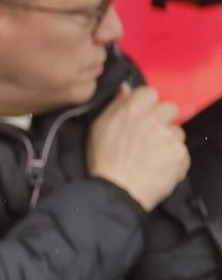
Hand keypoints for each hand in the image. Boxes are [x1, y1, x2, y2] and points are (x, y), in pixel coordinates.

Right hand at [89, 83, 188, 210]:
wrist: (116, 191)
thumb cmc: (103, 160)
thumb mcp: (98, 128)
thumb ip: (114, 105)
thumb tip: (125, 88)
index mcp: (132, 110)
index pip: (150, 92)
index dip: (146, 104)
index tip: (140, 116)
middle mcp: (154, 119)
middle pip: (170, 108)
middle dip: (162, 119)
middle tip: (149, 136)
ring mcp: (170, 136)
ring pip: (177, 131)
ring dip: (168, 140)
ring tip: (152, 156)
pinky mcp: (181, 153)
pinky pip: (181, 151)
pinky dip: (172, 159)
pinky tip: (158, 167)